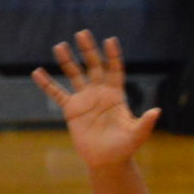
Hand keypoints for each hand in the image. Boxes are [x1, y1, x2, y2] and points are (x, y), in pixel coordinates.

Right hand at [32, 31, 159, 167]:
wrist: (107, 160)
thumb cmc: (125, 147)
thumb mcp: (137, 135)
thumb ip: (145, 123)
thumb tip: (157, 111)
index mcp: (116, 95)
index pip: (115, 70)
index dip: (112, 56)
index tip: (110, 40)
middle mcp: (100, 93)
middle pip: (93, 66)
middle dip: (88, 50)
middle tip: (82, 33)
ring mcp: (84, 100)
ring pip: (74, 75)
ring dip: (68, 61)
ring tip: (60, 46)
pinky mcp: (71, 110)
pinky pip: (57, 94)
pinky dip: (47, 84)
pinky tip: (37, 72)